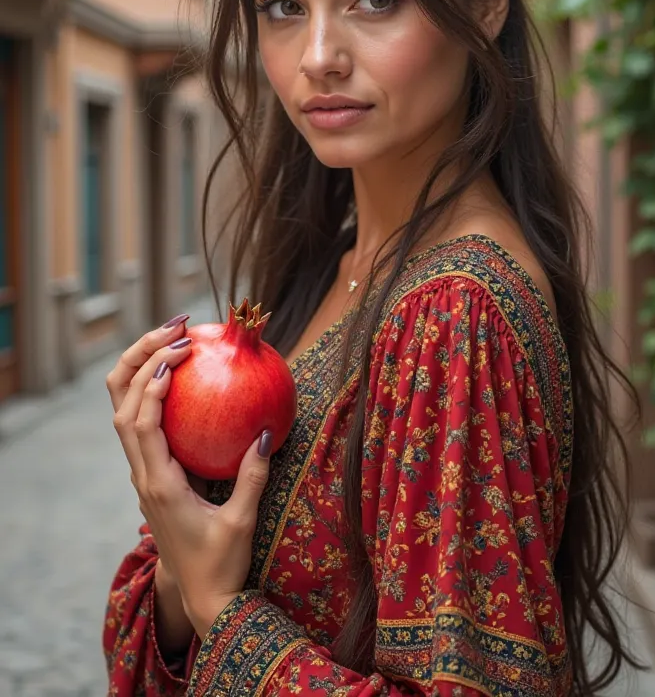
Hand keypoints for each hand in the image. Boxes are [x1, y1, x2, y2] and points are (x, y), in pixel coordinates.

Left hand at [106, 319, 272, 638]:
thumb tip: (263, 430)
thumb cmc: (221, 563)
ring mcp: (144, 474)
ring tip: (172, 338)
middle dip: (140, 360)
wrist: (201, 596)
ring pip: (125, 412)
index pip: (141, 423)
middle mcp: (143, 474)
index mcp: (158, 484)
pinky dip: (152, 392)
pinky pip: (142, 424)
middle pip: (122, 406)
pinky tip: (182, 374)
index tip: (176, 355)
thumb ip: (252, 476)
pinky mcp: (153, 474)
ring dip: (141, 371)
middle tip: (177, 329)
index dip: (151, 384)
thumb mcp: (242, 521)